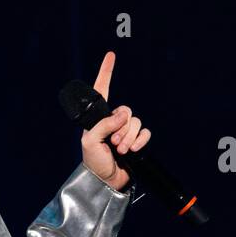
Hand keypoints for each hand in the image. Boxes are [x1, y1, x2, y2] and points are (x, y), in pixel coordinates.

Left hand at [80, 50, 150, 191]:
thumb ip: (104, 125)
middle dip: (121, 129)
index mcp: (99, 118)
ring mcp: (125, 131)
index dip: (106, 72)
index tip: (110, 55)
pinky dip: (140, 141)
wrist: (106, 181)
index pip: (103, 91)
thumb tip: (123, 116)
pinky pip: (145, 132)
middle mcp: (113, 121)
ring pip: (136, 122)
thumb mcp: (90, 142)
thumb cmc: (93, 162)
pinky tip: (133, 150)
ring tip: (119, 150)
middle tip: (113, 143)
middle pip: (126, 111)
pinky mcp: (136, 140)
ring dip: (129, 137)